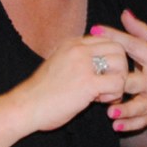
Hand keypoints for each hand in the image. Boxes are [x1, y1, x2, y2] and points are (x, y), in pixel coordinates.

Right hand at [11, 30, 130, 133]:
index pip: (107, 40)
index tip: (103, 75)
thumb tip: (98, 63)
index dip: (111, 59)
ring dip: (118, 81)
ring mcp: (83, 64)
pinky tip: (99, 101)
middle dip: (119, 69)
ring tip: (104, 94)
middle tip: (109, 86)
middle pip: (118, 49)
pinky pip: (117, 83)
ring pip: (121, 64)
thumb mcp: (58, 64)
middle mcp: (79, 49)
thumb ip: (77, 59)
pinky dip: (114, 94)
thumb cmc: (41, 92)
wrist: (25, 107)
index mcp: (72, 43)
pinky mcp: (87, 83)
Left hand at [100, 11, 146, 134]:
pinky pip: (142, 121)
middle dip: (120, 81)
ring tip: (110, 113)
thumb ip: (143, 32)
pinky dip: (130, 124)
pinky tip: (116, 125)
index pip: (135, 46)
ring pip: (140, 106)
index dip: (116, 37)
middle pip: (137, 80)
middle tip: (99, 78)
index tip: (95, 30)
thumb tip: (124, 14)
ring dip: (125, 110)